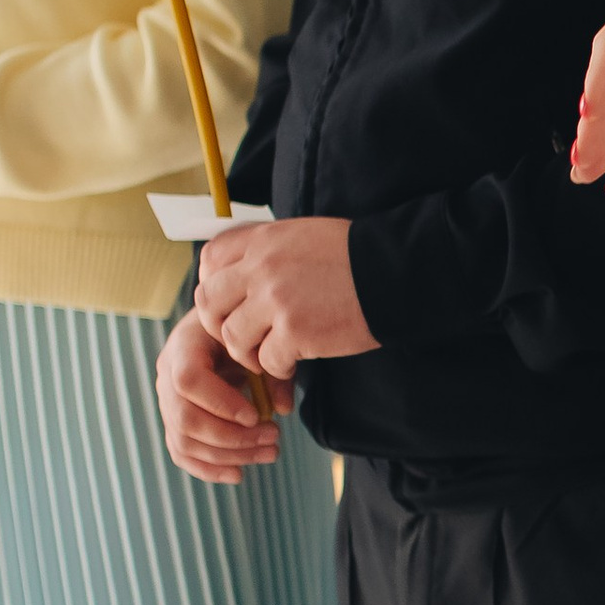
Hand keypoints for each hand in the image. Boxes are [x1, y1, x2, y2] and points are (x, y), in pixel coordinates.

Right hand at [156, 304, 290, 483]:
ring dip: (230, 456)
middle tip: (274, 436)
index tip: (256, 416)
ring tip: (270, 453)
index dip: (221, 404)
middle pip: (185, 419)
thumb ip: (273, 372)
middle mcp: (167, 375)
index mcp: (185, 346)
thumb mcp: (258, 342)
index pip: (189, 380)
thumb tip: (282, 410)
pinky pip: (181, 453)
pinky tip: (239, 474)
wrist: (219, 334)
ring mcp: (166, 401)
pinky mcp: (174, 422)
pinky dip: (209, 469)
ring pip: (184, 442)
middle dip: (232, 437)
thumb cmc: (241, 335)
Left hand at [195, 218, 374, 378]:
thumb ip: (269, 251)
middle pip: (209, 302)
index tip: (230, 303)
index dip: (213, 286)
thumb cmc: (355, 256)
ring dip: (248, 353)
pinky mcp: (296, 331)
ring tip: (269, 355)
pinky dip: (279, 368)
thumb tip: (242, 273)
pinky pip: (268, 360)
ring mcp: (276, 300)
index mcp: (263, 240)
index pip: (210, 261)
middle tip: (241, 338)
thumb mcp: (303, 236)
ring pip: (232, 337)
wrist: (395, 271)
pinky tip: (296, 362)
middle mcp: (261, 267)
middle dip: (218, 325)